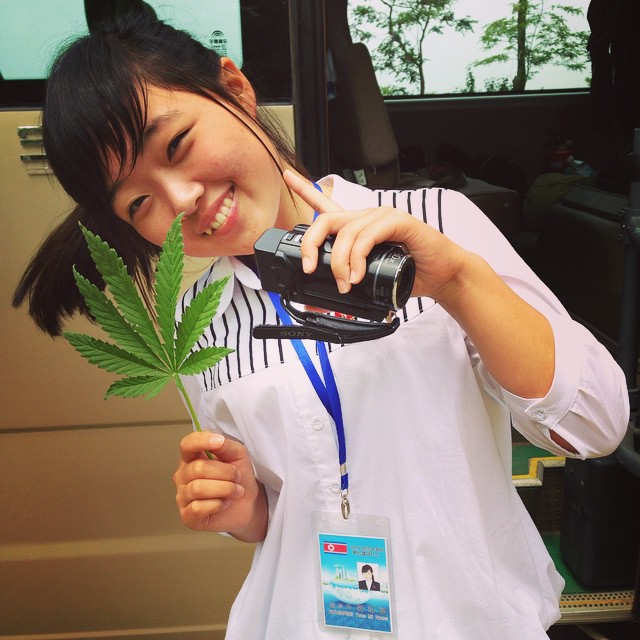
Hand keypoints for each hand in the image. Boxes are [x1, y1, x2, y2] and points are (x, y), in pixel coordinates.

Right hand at [173, 431, 267, 541]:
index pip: (187, 444)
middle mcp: (183, 475)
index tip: (219, 442)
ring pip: (198, 489)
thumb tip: (216, 439)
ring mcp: (183, 496)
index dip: (200, 441)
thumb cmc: (239, 478)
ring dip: (225, 489)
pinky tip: (224, 503)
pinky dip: (217, 504)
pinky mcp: (187, 516)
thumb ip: (226, 445)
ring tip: (235, 491)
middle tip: (237, 477)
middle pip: (197, 468)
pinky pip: (198, 508)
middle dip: (225, 472)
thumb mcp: (238, 455)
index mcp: (192, 457)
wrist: (248, 504)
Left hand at [283, 169, 555, 399]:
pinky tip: (360, 275)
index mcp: (359, 227)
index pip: (327, 204)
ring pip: (345, 233)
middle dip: (311, 245)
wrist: (442, 277)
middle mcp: (367, 217)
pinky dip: (358, 258)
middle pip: (326, 219)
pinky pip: (367, 236)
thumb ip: (347, 284)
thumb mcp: (369, 283)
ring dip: (340, 263)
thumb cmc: (409, 276)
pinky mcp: (398, 221)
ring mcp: (382, 216)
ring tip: (346, 285)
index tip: (287, 175)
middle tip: (310, 269)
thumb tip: (319, 300)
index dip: (305, 189)